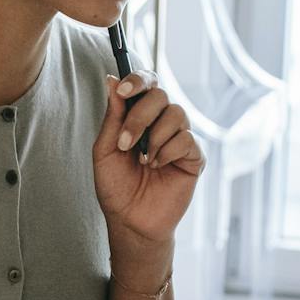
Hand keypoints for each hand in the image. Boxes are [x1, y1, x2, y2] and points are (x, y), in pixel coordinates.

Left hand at [93, 71, 205, 246]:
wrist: (130, 220)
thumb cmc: (116, 186)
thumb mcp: (105, 150)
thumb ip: (112, 117)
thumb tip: (112, 80)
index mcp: (140, 116)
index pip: (146, 83)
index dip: (137, 79)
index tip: (123, 90)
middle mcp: (162, 122)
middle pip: (160, 94)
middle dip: (139, 116)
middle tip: (125, 143)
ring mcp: (180, 137)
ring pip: (176, 113)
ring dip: (153, 137)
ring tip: (143, 161)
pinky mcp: (194, 156)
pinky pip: (186, 139)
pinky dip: (167, 152)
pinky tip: (157, 167)